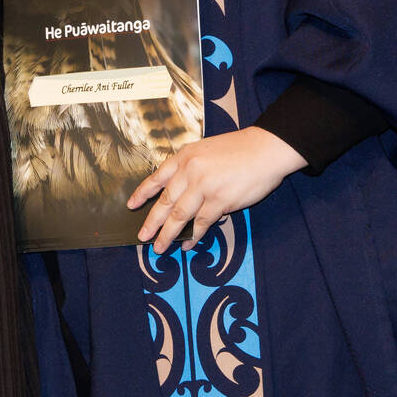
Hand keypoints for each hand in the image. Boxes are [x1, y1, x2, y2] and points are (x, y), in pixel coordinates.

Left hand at [128, 127, 307, 254]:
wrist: (266, 149)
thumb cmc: (239, 149)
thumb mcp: (206, 150)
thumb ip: (190, 168)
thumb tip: (180, 194)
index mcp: (184, 157)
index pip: (156, 177)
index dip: (142, 193)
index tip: (131, 205)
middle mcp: (190, 171)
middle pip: (165, 202)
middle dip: (152, 222)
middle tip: (143, 237)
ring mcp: (204, 187)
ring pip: (180, 216)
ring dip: (168, 234)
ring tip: (160, 247)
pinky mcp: (220, 201)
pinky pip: (201, 223)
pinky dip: (194, 235)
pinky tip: (188, 244)